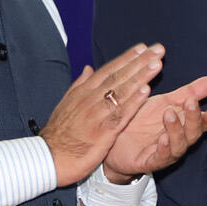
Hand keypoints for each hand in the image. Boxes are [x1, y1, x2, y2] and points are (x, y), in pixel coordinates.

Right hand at [40, 44, 164, 186]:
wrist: (48, 158)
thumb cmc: (58, 134)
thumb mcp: (66, 104)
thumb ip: (79, 85)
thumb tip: (88, 68)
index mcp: (83, 92)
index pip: (108, 70)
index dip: (126, 58)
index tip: (142, 48)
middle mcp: (90, 99)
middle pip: (119, 76)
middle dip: (140, 61)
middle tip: (158, 49)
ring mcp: (97, 114)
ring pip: (122, 91)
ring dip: (141, 76)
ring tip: (157, 64)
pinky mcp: (103, 132)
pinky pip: (121, 113)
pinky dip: (134, 101)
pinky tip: (146, 90)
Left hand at [104, 75, 206, 182]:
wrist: (114, 140)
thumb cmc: (142, 120)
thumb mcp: (165, 102)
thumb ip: (189, 92)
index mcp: (183, 127)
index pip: (201, 124)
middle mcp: (178, 141)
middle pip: (192, 134)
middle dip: (193, 119)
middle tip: (190, 102)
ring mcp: (165, 153)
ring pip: (178, 146)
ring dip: (176, 130)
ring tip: (169, 114)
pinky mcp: (149, 163)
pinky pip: (160, 158)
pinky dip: (163, 149)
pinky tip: (162, 138)